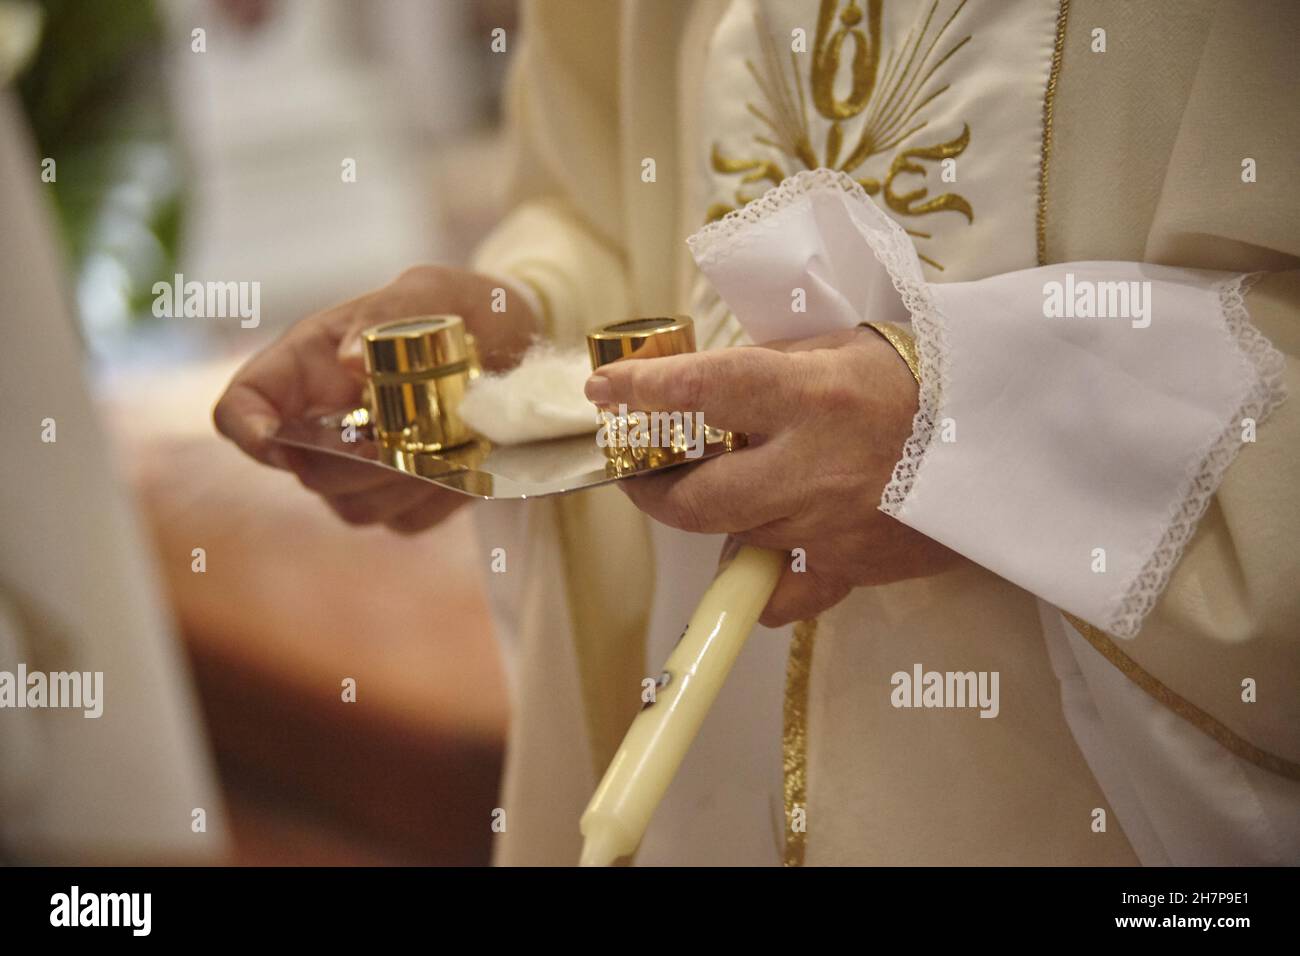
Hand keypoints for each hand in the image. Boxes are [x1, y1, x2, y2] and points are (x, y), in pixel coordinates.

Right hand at [213, 265, 537, 533]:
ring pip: (354, 507)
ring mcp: (360, 469)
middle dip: (354, 464)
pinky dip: (439, 498)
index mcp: (306, 367)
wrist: (513, 344)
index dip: (247, 430)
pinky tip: (468, 460)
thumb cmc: (455, 308)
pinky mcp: (403, 499)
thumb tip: (349, 361)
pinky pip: (406, 521)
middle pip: (305, 472)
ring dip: (404, 483)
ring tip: (451, 442)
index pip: (241, 408)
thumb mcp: (429, 291)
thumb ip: (388, 313)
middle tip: (404, 440)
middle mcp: (323, 425)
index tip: (276, 442)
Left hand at [584, 326, 958, 625]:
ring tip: (727, 489)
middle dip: (654, 491)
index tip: (604, 392)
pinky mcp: (855, 565)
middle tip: (642, 474)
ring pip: (736, 538)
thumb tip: (701, 389)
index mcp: (810, 395)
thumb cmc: (920, 376)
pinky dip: (764, 582)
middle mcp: (813, 465)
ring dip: (718, 517)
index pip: (704, 390)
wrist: (1003, 430)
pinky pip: (785, 592)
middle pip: (698, 500)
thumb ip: (768, 370)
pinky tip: (766, 559)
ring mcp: (832, 524)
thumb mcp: (839, 347)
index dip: (644, 391)